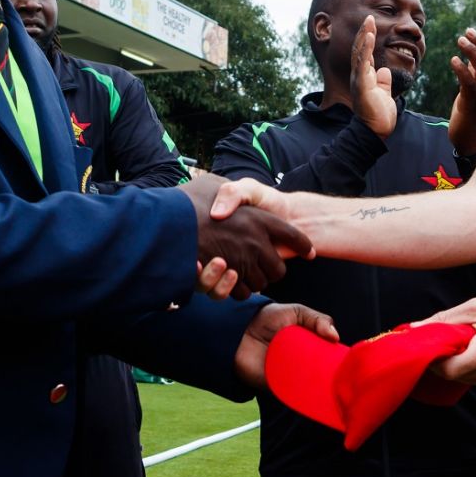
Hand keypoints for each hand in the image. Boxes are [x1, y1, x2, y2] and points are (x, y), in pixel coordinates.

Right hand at [178, 174, 310, 299]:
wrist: (166, 225)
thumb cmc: (189, 202)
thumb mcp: (214, 184)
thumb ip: (233, 192)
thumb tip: (236, 207)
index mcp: (257, 218)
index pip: (292, 235)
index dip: (302, 245)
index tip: (309, 252)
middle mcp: (255, 240)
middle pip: (279, 268)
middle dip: (272, 269)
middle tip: (263, 265)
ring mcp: (242, 261)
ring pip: (262, 282)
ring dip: (254, 280)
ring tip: (242, 271)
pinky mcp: (227, 278)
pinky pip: (243, 291)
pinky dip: (238, 288)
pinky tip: (230, 278)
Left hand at [233, 302, 338, 387]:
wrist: (238, 331)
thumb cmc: (268, 319)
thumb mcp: (296, 312)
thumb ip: (317, 319)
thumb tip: (335, 336)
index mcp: (311, 346)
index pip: (330, 356)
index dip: (341, 360)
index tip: (350, 361)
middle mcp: (304, 363)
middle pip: (324, 375)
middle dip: (334, 377)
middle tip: (343, 376)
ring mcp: (292, 376)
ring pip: (312, 387)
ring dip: (321, 389)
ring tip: (332, 388)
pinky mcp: (278, 387)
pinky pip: (294, 395)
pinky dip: (302, 397)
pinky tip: (313, 396)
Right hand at [351, 15, 396, 138]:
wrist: (376, 131)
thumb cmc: (379, 115)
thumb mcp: (384, 93)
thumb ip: (383, 81)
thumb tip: (384, 70)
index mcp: (365, 77)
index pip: (365, 53)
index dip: (367, 38)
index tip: (371, 23)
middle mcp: (359, 76)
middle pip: (359, 49)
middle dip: (364, 32)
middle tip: (369, 16)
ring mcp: (359, 79)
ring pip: (359, 53)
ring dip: (363, 36)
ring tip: (368, 22)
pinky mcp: (362, 84)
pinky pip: (363, 63)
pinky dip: (365, 48)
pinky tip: (368, 36)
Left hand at [417, 287, 475, 389]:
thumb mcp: (474, 307)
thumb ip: (442, 321)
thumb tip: (412, 330)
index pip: (448, 369)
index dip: (432, 358)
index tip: (426, 343)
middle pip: (453, 376)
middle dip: (441, 359)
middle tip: (439, 338)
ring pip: (461, 379)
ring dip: (453, 362)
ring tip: (460, 340)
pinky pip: (473, 378)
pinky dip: (466, 365)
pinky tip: (471, 348)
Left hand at [448, 25, 475, 155]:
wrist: (467, 140)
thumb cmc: (469, 113)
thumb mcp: (473, 90)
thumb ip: (475, 74)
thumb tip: (472, 57)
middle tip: (468, 31)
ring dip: (473, 51)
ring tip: (460, 40)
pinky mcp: (469, 104)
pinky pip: (469, 84)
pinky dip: (462, 70)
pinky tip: (453, 60)